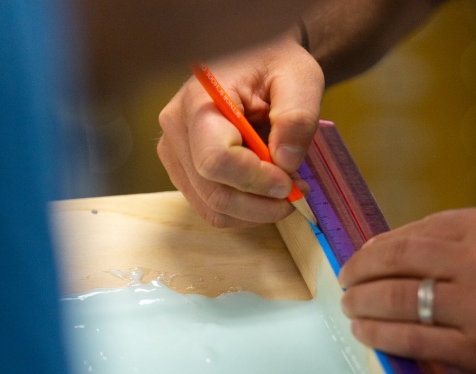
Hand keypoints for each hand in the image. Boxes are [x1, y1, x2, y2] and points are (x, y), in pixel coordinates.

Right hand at [157, 35, 324, 227]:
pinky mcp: (184, 171)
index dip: (257, 180)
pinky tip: (267, 191)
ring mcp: (175, 153)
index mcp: (199, 100)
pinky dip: (244, 210)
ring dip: (255, 211)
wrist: (256, 60)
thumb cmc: (275, 64)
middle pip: (214, 191)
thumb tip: (285, 162)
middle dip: (261, 203)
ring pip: (213, 207)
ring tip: (287, 189)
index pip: (217, 160)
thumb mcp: (299, 78)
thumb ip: (297, 117)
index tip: (290, 182)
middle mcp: (177, 129)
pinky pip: (212, 207)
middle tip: (297, 191)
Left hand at [338, 206, 475, 373]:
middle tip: (345, 280)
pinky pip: (412, 338)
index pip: (417, 230)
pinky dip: (381, 335)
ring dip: (363, 303)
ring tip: (349, 307)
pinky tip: (366, 333)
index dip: (381, 246)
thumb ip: (474, 244)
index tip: (366, 255)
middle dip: (361, 270)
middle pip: (398, 258)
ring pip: (397, 298)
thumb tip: (416, 257)